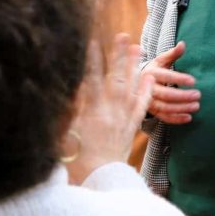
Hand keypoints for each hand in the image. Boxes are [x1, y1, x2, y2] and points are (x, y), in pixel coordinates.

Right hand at [65, 35, 153, 183]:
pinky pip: (141, 106)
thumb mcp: (64, 133)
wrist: (100, 179)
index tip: (92, 41)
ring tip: (138, 48)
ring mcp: (123, 118)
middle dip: (118, 56)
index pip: (91, 80)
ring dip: (134, 67)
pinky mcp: (131, 127)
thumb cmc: (76, 160)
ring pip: (130, 88)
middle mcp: (110, 112)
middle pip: (115, 78)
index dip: (91, 59)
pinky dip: (146, 91)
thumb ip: (67, 110)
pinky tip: (150, 78)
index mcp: (91, 113)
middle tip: (123, 36)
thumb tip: (66, 89)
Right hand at [142, 41, 199, 123]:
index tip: (193, 80)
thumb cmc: (153, 70)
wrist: (135, 84)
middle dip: (183, 96)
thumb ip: (172, 54)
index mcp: (150, 73)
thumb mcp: (160, 60)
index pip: (166, 76)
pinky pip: (163, 117)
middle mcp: (147, 88)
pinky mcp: (151, 111)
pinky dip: (176, 119)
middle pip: (166, 94)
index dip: (179, 78)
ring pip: (165, 107)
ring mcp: (148, 101)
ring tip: (196, 106)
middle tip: (198, 95)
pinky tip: (189, 118)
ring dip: (181, 108)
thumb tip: (183, 44)